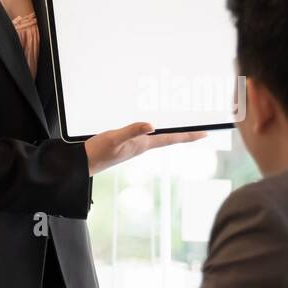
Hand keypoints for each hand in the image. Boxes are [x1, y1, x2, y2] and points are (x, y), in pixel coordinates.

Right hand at [85, 122, 207, 174]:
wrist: (82, 163)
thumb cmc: (97, 152)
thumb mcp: (114, 138)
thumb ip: (132, 131)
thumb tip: (152, 126)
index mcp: (143, 145)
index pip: (172, 138)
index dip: (189, 136)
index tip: (205, 133)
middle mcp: (142, 146)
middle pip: (169, 138)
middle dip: (185, 133)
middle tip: (200, 128)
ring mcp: (134, 145)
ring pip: (159, 136)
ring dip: (172, 131)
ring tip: (183, 125)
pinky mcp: (126, 143)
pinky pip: (146, 134)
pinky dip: (155, 128)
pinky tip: (153, 125)